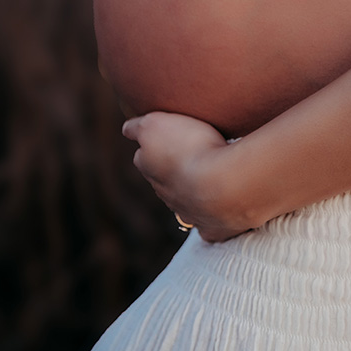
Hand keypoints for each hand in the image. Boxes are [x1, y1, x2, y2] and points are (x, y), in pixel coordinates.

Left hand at [121, 111, 259, 242]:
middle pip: (162, 180)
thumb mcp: (154, 123)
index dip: (154, 146)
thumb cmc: (192, 148)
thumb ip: (136, 126)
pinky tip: (219, 211)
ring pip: (185, 202)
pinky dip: (211, 219)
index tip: (166, 138)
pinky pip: (208, 226)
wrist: (224, 183)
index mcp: (149, 167)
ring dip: (193, 191)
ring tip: (210, 177)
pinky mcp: (211, 228)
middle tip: (190, 155)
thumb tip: (127, 130)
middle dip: (172, 170)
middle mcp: (164, 193)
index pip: (142, 156)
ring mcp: (188, 212)